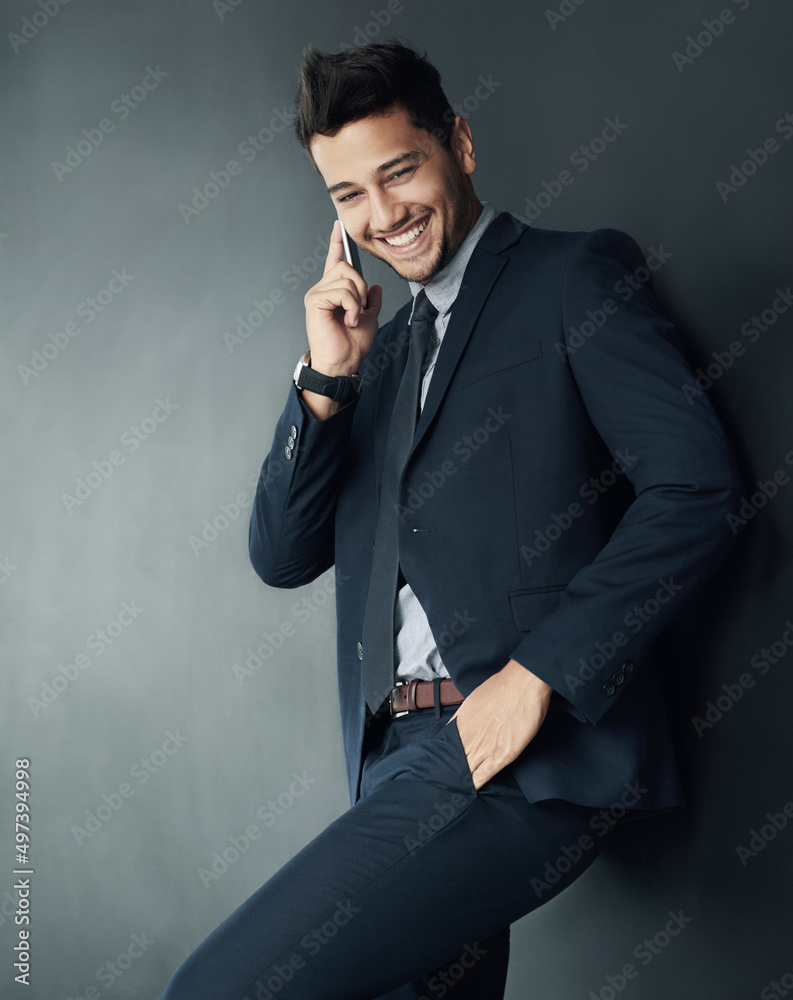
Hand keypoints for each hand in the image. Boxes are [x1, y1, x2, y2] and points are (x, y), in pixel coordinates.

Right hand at [302, 221, 381, 417]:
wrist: (343, 362)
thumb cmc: (352, 345)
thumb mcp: (370, 319)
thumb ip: (372, 302)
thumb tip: (376, 288)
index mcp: (334, 291)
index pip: (334, 261)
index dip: (336, 243)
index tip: (338, 225)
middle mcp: (322, 289)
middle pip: (346, 266)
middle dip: (360, 285)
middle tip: (360, 307)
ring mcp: (316, 294)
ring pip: (346, 277)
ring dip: (357, 298)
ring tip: (354, 317)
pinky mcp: (314, 301)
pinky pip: (341, 291)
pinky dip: (351, 305)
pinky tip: (349, 319)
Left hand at [449, 659, 551, 789]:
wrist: (522, 685)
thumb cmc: (501, 689)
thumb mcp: (472, 701)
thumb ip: (462, 717)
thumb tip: (455, 727)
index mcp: (460, 724)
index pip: (444, 748)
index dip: (441, 760)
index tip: (435, 768)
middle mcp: (468, 737)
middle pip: (452, 762)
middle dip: (446, 773)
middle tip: (439, 786)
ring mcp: (484, 748)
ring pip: (465, 771)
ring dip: (458, 781)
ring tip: (450, 793)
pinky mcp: (501, 756)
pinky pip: (483, 776)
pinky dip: (475, 785)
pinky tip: (469, 792)